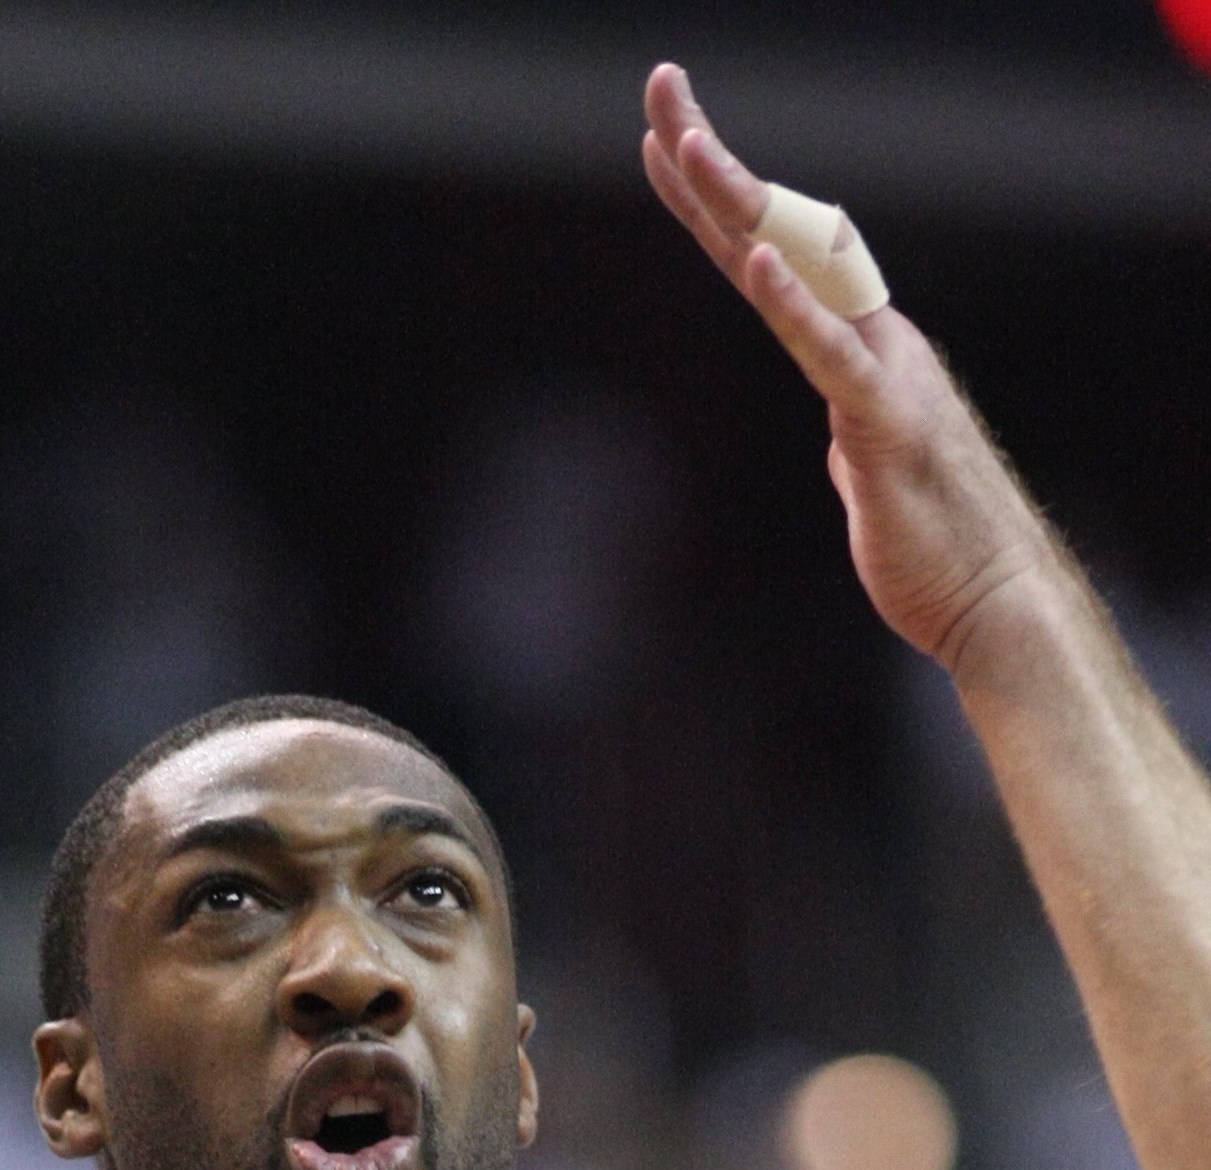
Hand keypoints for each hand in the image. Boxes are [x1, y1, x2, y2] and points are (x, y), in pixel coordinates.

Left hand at [642, 63, 1057, 682]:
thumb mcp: (868, 466)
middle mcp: (871, 335)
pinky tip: (756, 258)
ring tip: (690, 146)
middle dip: (713, 163)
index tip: (664, 139)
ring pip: (799, 273)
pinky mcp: (882, 427)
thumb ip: (851, 425)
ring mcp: (881, 373)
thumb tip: (841, 426)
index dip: (716, 198)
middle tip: (662, 88)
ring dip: (741, 206)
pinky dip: (793, 306)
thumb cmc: (930, 541)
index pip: (771, 254)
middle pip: (776, 235)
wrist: (990, 599)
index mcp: (857, 343)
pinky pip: (830, 355)